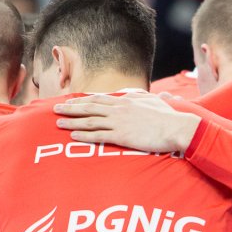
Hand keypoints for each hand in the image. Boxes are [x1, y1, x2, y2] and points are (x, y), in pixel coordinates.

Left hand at [54, 91, 200, 152]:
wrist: (176, 128)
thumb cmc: (169, 116)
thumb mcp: (156, 101)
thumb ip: (144, 99)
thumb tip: (141, 96)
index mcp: (126, 101)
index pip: (99, 99)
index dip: (83, 101)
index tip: (72, 101)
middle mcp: (119, 109)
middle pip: (89, 108)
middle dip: (71, 108)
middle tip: (55, 109)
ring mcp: (119, 122)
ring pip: (90, 121)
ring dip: (72, 121)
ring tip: (58, 122)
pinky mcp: (122, 136)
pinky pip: (98, 135)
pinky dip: (84, 135)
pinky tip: (73, 135)